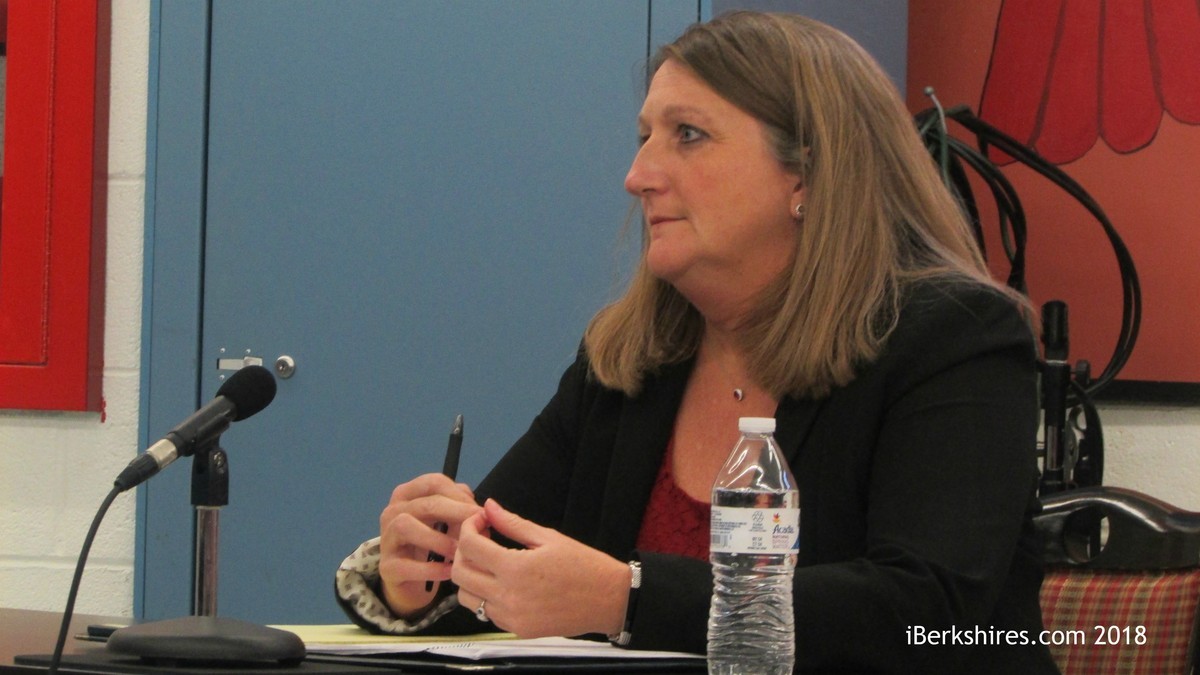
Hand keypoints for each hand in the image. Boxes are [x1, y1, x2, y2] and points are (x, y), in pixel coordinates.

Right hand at [378, 473, 481, 617]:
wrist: (411, 583)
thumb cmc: (431, 544)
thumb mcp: (446, 521)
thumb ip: (461, 506)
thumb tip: (479, 507)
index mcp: (408, 495)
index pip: (433, 483)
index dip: (460, 495)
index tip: (480, 511)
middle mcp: (392, 512)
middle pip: (424, 504)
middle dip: (455, 513)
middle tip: (477, 527)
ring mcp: (386, 540)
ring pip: (406, 526)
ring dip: (438, 538)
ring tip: (460, 551)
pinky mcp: (386, 568)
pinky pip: (406, 565)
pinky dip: (431, 569)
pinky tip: (450, 572)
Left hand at [452, 498, 630, 637]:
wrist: (609, 600)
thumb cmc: (584, 566)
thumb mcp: (548, 538)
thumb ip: (513, 523)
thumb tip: (490, 506)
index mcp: (516, 568)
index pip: (470, 546)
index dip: (469, 527)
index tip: (482, 520)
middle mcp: (507, 596)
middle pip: (460, 573)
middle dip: (463, 550)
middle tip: (481, 539)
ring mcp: (510, 617)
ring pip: (466, 597)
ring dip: (470, 576)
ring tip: (488, 562)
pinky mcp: (516, 630)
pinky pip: (485, 613)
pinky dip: (484, 595)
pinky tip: (502, 582)